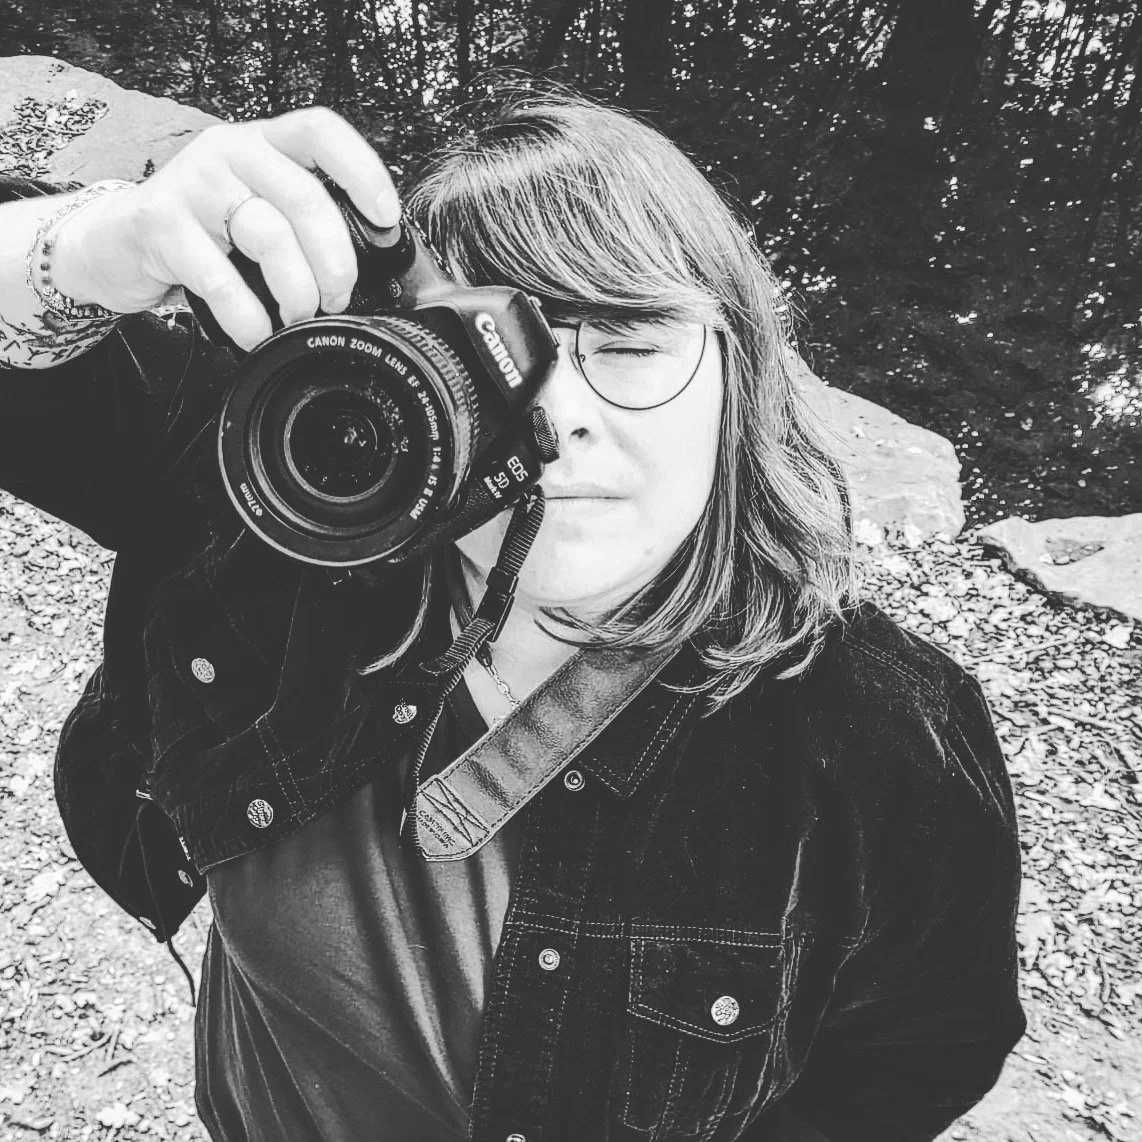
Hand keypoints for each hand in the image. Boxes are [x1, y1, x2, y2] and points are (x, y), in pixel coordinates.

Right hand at [53, 107, 400, 350]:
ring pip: (270, 235)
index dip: (362, 171)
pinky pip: (221, 279)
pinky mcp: (160, 222)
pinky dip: (247, 317)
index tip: (386, 217)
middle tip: (337, 298)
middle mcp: (229, 150)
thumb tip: (361, 269)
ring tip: (297, 316)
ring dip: (296, 290)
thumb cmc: (201, 235)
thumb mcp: (254, 211)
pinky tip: (255, 333)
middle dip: (335, 260)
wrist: (113, 244)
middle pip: (305, 197)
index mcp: (262, 143)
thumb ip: (297, 222)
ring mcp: (192, 182)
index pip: (320, 132)